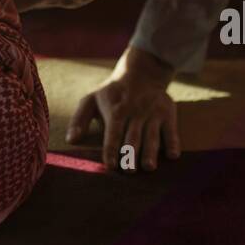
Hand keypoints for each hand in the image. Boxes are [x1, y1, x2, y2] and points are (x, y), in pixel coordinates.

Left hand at [67, 46, 180, 171]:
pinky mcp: (168, 112)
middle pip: (133, 136)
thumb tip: (71, 140)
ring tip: (148, 167)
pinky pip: (171, 129)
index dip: (111, 148)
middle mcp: (135, 111)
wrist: (141, 73)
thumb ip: (79, 119)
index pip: (113, 131)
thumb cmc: (112, 93)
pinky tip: (173, 155)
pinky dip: (173, 142)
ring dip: (150, 151)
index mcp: (115, 110)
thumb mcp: (92, 100)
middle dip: (131, 153)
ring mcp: (152, 112)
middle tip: (129, 171)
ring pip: (151, 135)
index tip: (110, 165)